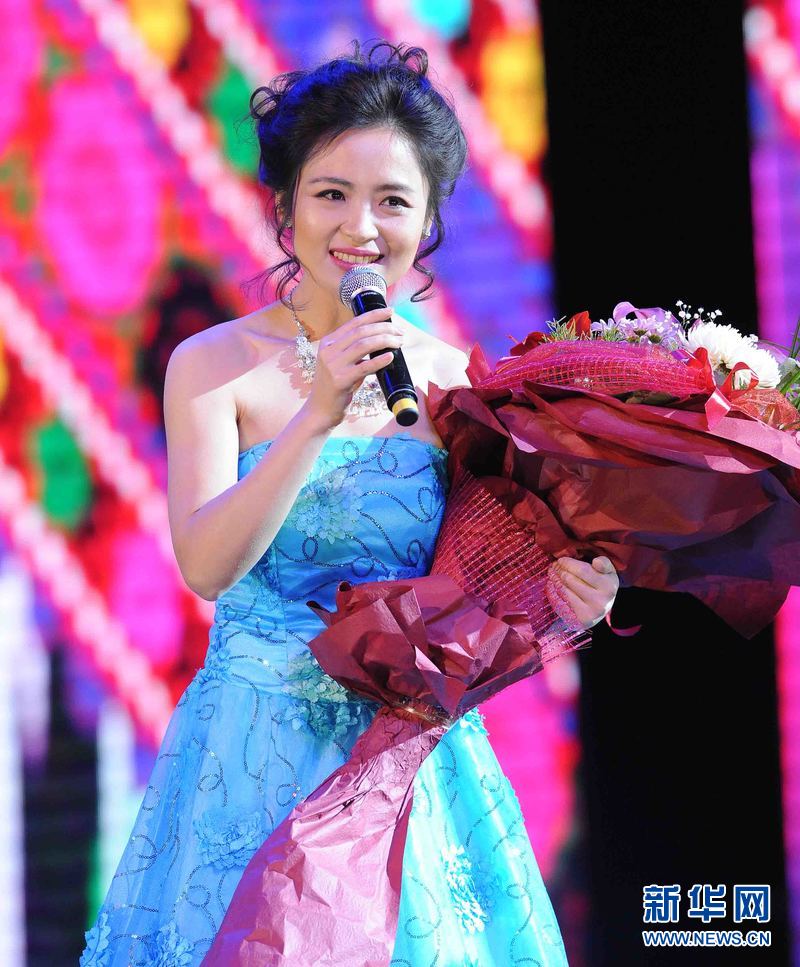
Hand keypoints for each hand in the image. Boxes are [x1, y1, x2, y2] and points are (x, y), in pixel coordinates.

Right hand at [305, 307, 402, 427]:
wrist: (320, 410)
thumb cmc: (336, 387)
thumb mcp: (340, 363)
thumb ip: (354, 351)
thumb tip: (381, 340)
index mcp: (328, 342)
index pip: (354, 322)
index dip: (374, 315)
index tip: (391, 312)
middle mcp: (329, 350)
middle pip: (361, 331)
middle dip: (385, 328)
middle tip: (400, 331)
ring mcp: (333, 365)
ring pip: (364, 345)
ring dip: (385, 341)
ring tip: (399, 342)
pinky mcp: (340, 380)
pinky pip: (364, 367)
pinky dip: (379, 360)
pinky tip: (390, 356)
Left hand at [547, 556, 618, 629]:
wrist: (600, 609)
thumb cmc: (601, 584)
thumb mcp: (607, 571)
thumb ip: (603, 563)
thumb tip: (597, 562)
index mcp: (610, 586)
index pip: (582, 570)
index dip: (568, 564)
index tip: (561, 560)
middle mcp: (602, 601)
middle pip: (570, 580)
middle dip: (559, 570)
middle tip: (554, 566)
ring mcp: (591, 613)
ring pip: (564, 591)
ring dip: (555, 580)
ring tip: (552, 574)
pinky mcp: (580, 621)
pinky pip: (560, 603)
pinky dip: (553, 593)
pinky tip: (552, 586)